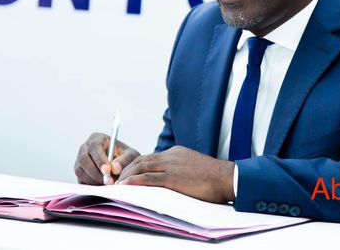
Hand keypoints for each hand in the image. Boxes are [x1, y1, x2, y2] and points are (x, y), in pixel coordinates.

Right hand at [74, 132, 139, 184]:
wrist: (121, 165)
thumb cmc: (125, 157)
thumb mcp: (130, 155)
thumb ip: (124, 160)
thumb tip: (115, 169)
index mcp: (97, 139)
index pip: (94, 147)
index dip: (100, 159)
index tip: (107, 170)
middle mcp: (85, 148)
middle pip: (83, 159)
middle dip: (95, 172)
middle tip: (109, 182)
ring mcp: (80, 161)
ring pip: (80, 171)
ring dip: (94, 180)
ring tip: (108, 184)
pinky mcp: (79, 173)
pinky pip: (80, 180)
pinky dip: (91, 185)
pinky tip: (102, 186)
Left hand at [117, 146, 235, 203]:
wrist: (226, 177)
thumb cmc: (214, 178)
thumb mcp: (193, 168)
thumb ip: (179, 171)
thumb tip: (169, 182)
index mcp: (176, 153)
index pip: (148, 158)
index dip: (133, 167)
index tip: (124, 176)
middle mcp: (171, 156)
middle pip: (140, 160)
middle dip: (124, 171)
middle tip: (113, 181)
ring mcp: (171, 165)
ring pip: (141, 168)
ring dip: (125, 177)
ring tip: (115, 186)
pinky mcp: (173, 177)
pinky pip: (148, 178)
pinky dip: (133, 181)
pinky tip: (125, 186)